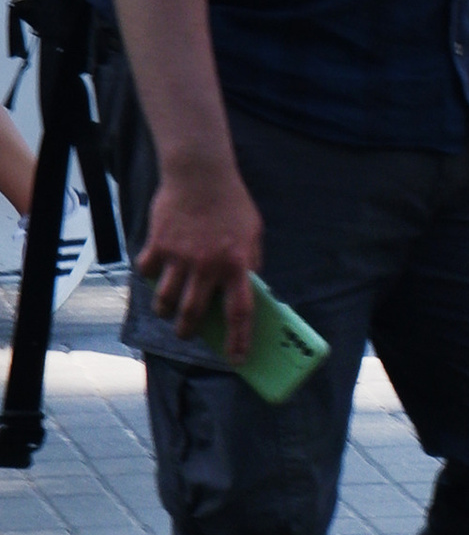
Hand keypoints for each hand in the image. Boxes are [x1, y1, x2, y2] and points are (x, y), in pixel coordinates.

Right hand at [138, 151, 262, 361]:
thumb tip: (250, 287)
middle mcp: (208, 266)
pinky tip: (155, 271)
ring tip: (168, 309)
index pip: (240, 312)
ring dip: (166, 310)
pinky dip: (149, 275)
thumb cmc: (231, 203)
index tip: (238, 360)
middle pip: (193, 314)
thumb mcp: (253, 232)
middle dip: (188, 331)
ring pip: (166, 301)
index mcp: (238, 264)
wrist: (201, 174)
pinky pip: (148, 272)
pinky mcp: (159, 246)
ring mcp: (181, 257)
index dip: (239, 340)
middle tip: (186, 334)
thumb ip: (250, 261)